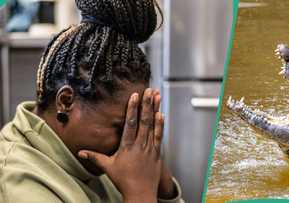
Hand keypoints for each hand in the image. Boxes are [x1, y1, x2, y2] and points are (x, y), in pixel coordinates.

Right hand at [78, 88, 164, 202]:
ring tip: (156, 97)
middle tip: (148, 90)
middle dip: (146, 104)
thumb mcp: (108, 167)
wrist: (141, 193)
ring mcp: (150, 147)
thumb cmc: (124, 180)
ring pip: (153, 125)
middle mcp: (140, 145)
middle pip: (144, 121)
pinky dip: (160, 124)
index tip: (134, 96)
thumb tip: (80, 153)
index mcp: (127, 146)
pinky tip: (161, 114)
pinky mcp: (157, 152)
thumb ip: (95, 157)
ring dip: (155, 110)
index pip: (130, 123)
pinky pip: (159, 135)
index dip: (132, 108)